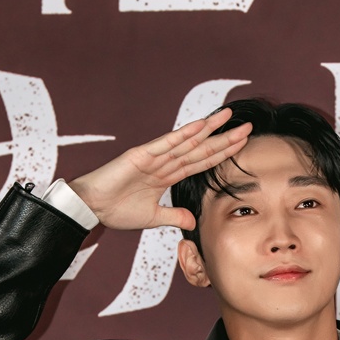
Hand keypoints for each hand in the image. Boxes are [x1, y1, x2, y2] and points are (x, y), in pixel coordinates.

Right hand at [68, 106, 251, 232]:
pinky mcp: (141, 155)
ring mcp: (154, 156)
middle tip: (247, 128)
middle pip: (200, 149)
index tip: (242, 145)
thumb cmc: (116, 210)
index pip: (201, 162)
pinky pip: (166, 143)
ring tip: (229, 117)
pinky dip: (183, 135)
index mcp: (167, 175)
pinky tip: (200, 126)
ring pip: (187, 142)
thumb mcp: (152, 218)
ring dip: (209, 130)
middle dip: (224, 139)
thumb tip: (193, 222)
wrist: (92, 208)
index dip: (222, 154)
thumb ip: (173, 216)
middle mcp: (164, 162)